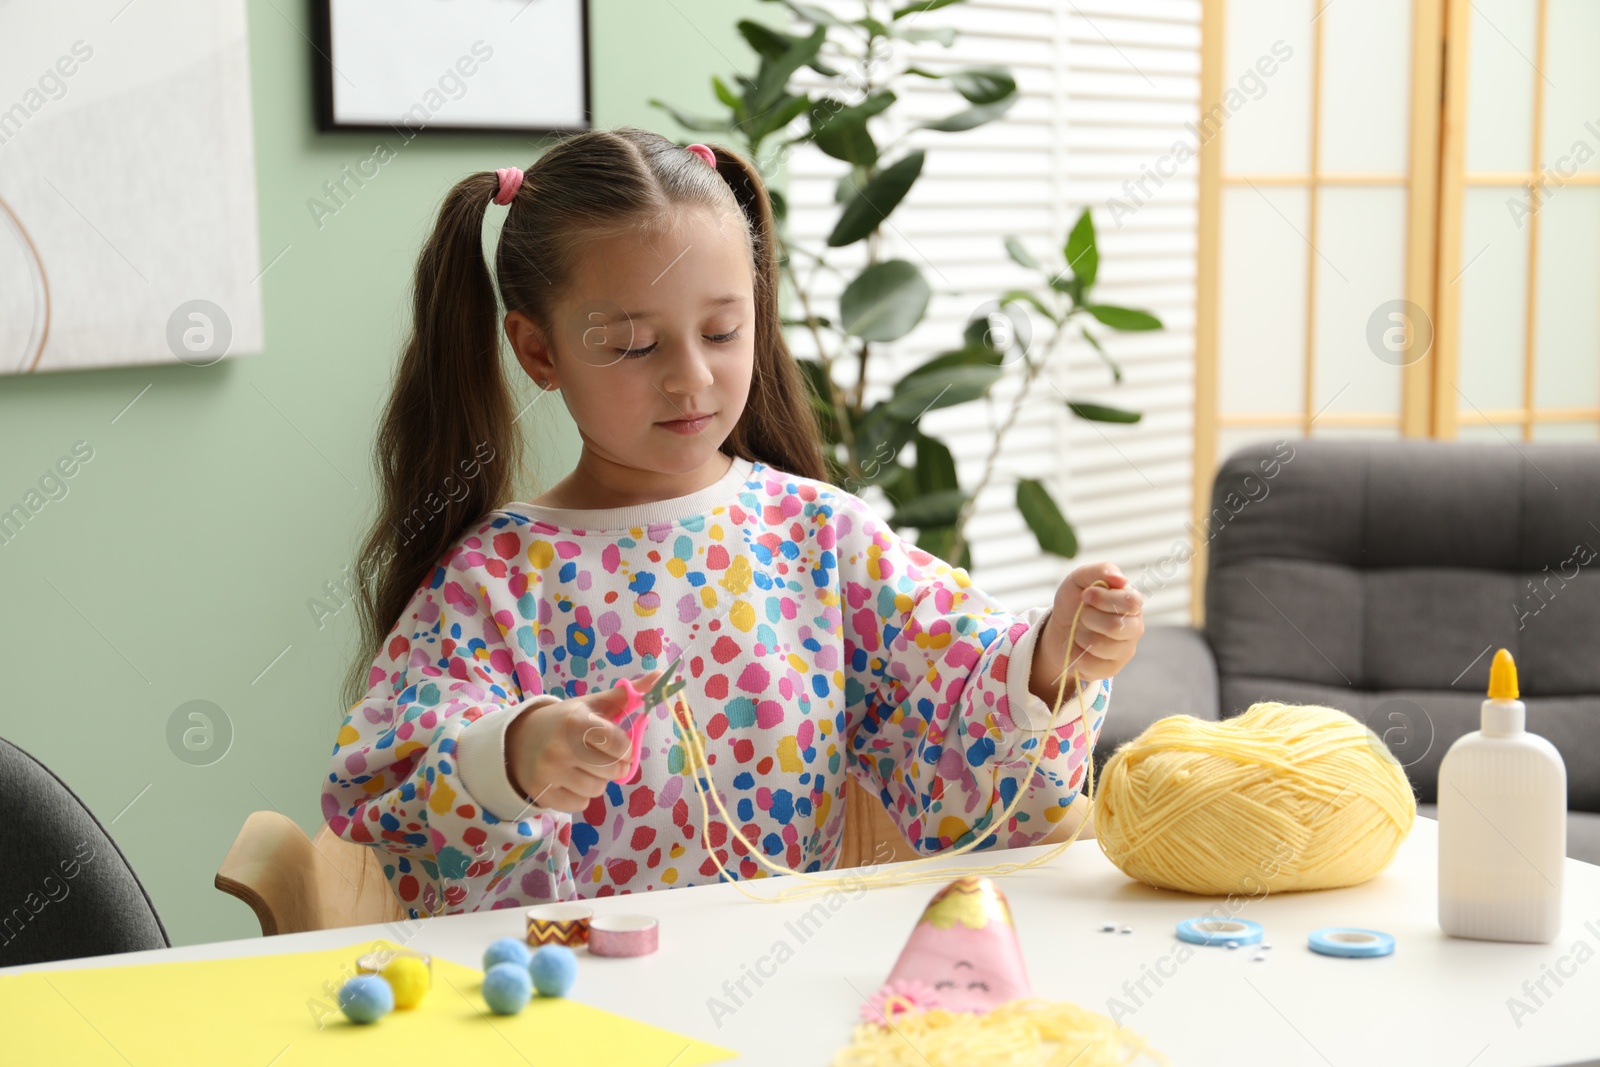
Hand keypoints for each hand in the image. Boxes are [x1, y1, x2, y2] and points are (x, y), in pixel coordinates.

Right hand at [504, 666, 667, 812]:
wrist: (519, 740)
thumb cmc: (566, 720)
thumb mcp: (593, 704)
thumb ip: (627, 694)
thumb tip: (661, 674)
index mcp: (577, 723)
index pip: (621, 747)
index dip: (625, 748)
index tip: (616, 744)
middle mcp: (561, 749)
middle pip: (613, 771)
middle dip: (614, 765)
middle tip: (600, 756)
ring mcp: (550, 774)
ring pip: (598, 790)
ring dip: (598, 781)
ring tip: (583, 766)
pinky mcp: (542, 794)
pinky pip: (581, 804)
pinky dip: (581, 795)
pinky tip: (570, 779)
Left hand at [1031, 562, 1143, 700]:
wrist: (1058, 629)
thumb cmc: (1074, 602)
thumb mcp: (1080, 579)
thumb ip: (1101, 571)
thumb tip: (1120, 579)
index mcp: (1132, 603)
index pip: (1131, 602)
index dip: (1104, 599)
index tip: (1085, 595)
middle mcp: (1134, 627)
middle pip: (1116, 626)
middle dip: (1089, 617)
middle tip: (1082, 615)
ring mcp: (1125, 650)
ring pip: (1101, 646)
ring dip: (1081, 635)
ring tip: (1080, 631)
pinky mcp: (1112, 669)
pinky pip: (1092, 665)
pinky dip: (1077, 654)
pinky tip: (1079, 647)